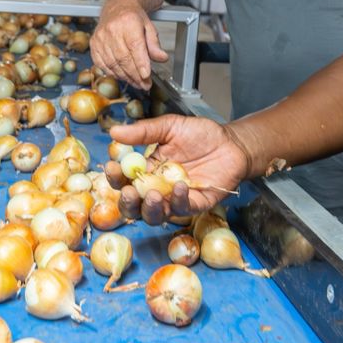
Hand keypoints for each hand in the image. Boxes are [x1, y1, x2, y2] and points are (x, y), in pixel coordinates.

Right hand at [90, 0, 168, 89]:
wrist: (117, 7)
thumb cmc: (134, 17)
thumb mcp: (149, 27)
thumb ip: (155, 44)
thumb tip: (162, 58)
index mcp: (129, 21)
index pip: (135, 46)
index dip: (140, 63)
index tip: (146, 76)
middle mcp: (112, 29)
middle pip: (123, 58)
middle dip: (135, 75)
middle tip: (145, 84)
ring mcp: (101, 37)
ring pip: (113, 63)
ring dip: (126, 77)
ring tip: (136, 82)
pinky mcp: (94, 44)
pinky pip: (102, 64)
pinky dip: (113, 73)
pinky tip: (122, 76)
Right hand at [104, 115, 249, 224]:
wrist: (231, 142)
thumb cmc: (200, 135)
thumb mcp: (170, 127)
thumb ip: (143, 132)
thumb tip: (114, 132)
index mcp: (147, 171)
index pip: (125, 180)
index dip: (115, 177)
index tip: (111, 167)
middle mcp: (158, 188)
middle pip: (134, 206)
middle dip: (127, 202)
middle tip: (129, 192)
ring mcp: (175, 199)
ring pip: (154, 215)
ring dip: (150, 208)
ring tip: (153, 194)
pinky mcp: (195, 204)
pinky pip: (182, 210)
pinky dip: (178, 200)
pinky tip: (180, 186)